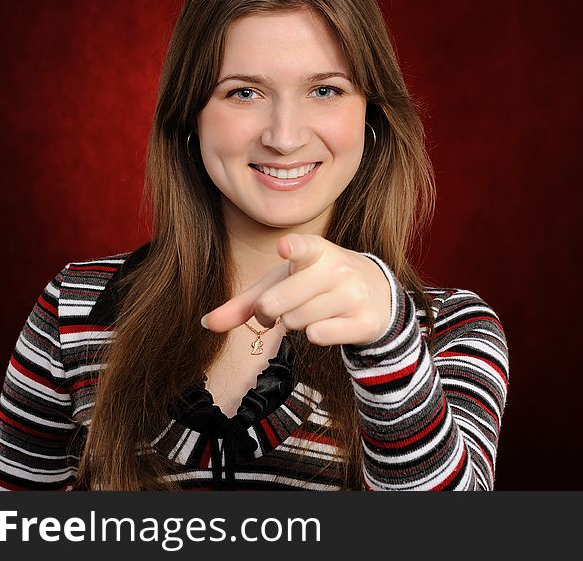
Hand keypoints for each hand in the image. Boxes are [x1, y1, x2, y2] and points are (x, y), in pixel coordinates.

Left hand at [201, 234, 391, 345]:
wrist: (376, 294)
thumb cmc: (317, 284)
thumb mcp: (283, 282)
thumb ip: (245, 302)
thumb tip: (205, 323)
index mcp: (315, 250)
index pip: (303, 247)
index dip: (292, 249)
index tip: (284, 248)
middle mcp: (336, 268)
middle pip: (280, 302)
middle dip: (271, 312)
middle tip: (279, 309)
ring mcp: (353, 293)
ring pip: (298, 322)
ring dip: (295, 323)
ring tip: (310, 312)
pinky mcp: (364, 320)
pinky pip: (321, 335)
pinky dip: (316, 335)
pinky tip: (328, 324)